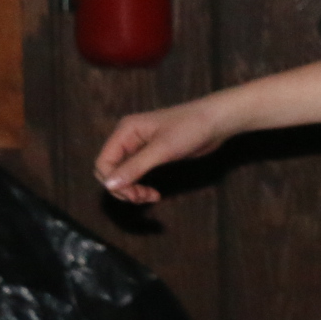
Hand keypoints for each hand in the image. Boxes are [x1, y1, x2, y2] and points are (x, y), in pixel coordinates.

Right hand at [94, 100, 233, 203]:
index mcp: (125, 131)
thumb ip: (135, 167)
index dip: (113, 182)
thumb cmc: (190, 129)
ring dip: (132, 189)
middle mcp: (128, 138)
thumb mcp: (162, 150)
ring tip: (150, 197)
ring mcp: (139, 147)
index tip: (133, 195)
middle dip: (122, 188)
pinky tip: (154, 194)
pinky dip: (140, 186)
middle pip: (110, 170)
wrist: (217, 121)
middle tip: (142, 198)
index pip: (103, 162)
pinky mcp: (152, 154)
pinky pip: (136, 174)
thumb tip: (109, 185)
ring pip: (123, 174)